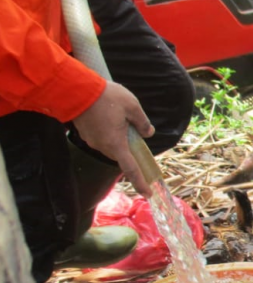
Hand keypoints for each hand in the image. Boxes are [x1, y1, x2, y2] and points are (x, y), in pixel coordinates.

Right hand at [72, 81, 155, 196]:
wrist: (74, 89)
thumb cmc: (105, 97)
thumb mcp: (132, 106)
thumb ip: (142, 122)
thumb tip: (148, 133)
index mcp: (116, 144)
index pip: (130, 169)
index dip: (140, 182)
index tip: (147, 193)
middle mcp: (102, 147)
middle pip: (122, 154)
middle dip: (130, 147)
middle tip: (134, 129)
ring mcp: (92, 141)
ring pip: (112, 145)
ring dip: (119, 137)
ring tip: (120, 116)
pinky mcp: (85, 134)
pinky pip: (103, 138)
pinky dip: (110, 132)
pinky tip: (109, 115)